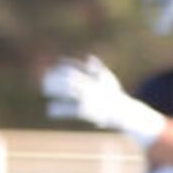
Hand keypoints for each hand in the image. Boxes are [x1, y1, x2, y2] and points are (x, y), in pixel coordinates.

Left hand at [42, 57, 166, 147]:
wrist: (128, 114)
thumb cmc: (116, 97)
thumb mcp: (110, 81)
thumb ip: (98, 70)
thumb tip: (90, 58)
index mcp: (93, 79)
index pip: (73, 69)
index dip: (62, 67)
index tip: (52, 68)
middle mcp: (91, 87)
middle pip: (68, 80)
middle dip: (54, 80)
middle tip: (44, 82)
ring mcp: (89, 99)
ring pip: (68, 92)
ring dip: (55, 92)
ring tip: (46, 93)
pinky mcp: (88, 112)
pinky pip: (70, 110)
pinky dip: (59, 111)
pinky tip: (51, 111)